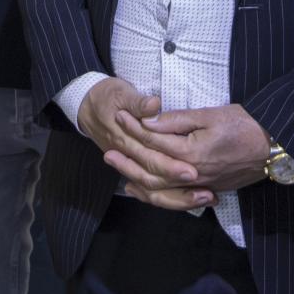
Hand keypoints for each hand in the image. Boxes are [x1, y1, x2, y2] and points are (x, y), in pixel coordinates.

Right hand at [80, 79, 209, 210]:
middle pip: (154, 179)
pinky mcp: (136, 168)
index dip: (171, 166)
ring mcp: (130, 166)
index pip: (150, 158)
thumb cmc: (107, 97)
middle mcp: (128, 158)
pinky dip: (170, 198)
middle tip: (206, 192)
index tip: (193, 170)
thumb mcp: (121, 92)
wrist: (86, 106)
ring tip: (206, 198)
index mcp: (124, 140)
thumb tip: (153, 105)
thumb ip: (138, 102)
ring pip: (153, 191)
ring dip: (179, 198)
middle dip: (182, 188)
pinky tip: (191, 200)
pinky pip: (151, 191)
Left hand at [117, 103, 269, 195]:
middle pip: (151, 171)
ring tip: (118, 170)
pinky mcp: (207, 189)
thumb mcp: (211, 114)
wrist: (274, 146)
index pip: (154, 142)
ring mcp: (199, 185)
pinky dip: (154, 194)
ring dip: (136, 178)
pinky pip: (173, 198)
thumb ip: (178, 120)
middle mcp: (192, 175)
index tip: (120, 116)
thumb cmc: (245, 125)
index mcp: (191, 153)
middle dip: (128, 158)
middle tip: (108, 149)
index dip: (134, 128)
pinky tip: (140, 188)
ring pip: (159, 190)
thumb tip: (149, 120)